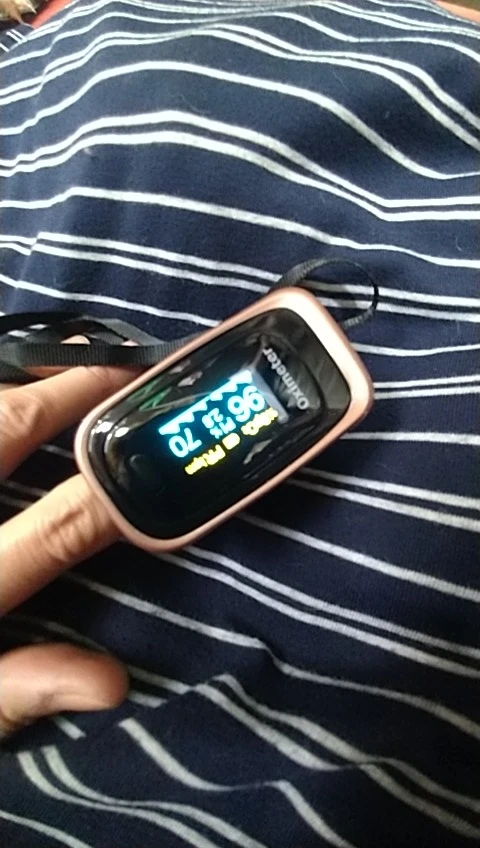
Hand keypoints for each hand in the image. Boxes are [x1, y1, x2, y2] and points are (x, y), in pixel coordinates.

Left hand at [0, 343, 136, 737]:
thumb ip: (15, 692)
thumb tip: (111, 683)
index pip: (54, 527)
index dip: (112, 489)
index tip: (160, 460)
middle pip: (3, 430)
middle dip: (68, 392)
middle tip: (120, 368)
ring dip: (15, 376)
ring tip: (64, 359)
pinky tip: (5, 380)